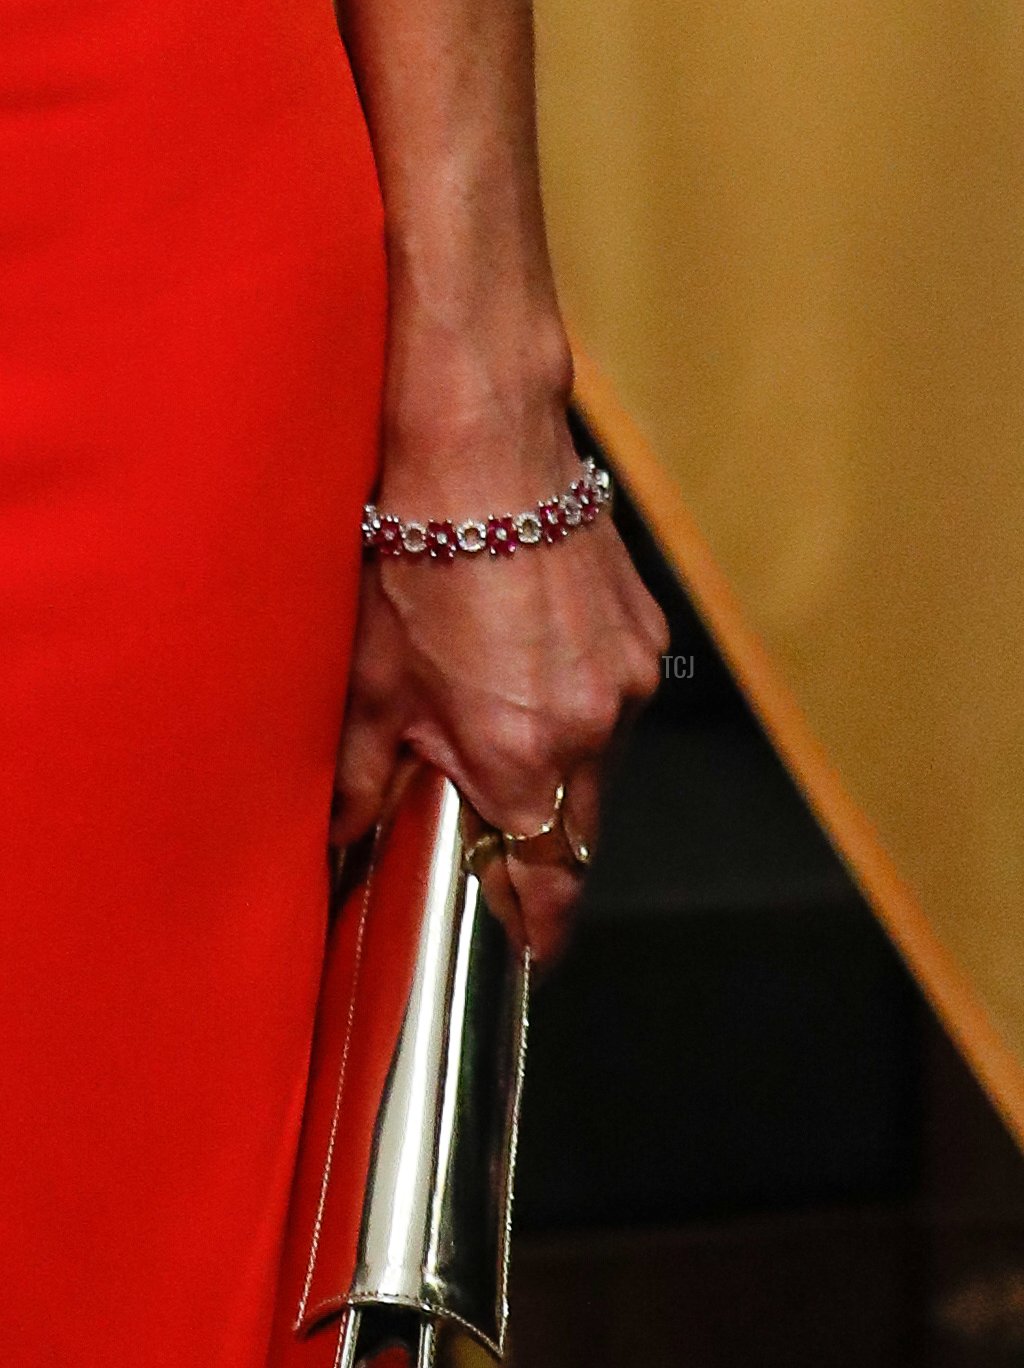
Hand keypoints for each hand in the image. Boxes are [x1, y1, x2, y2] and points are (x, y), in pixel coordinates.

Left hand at [332, 321, 668, 967]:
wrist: (483, 450)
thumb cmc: (419, 557)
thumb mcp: (371, 684)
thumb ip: (363, 780)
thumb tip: (345, 833)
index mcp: (525, 755)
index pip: (548, 878)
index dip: (537, 924)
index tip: (527, 948)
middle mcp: (595, 726)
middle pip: (579, 826)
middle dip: (538, 838)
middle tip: (490, 822)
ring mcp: (628, 677)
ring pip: (599, 761)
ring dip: (558, 763)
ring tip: (499, 713)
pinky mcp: (642, 633)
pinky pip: (615, 699)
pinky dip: (579, 705)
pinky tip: (531, 664)